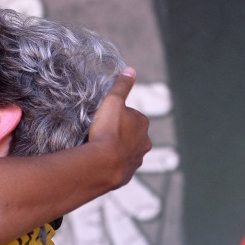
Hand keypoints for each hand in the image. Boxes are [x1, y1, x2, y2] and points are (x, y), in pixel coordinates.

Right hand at [87, 68, 151, 188]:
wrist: (102, 165)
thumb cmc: (108, 130)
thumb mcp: (113, 101)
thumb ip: (122, 85)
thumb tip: (131, 70)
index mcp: (143, 123)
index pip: (131, 115)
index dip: (117, 116)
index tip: (105, 119)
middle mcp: (145, 143)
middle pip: (131, 134)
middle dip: (120, 133)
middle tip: (101, 134)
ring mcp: (137, 160)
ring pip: (127, 151)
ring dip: (117, 149)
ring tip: (100, 149)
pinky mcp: (128, 175)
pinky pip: (120, 167)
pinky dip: (113, 164)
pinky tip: (102, 162)